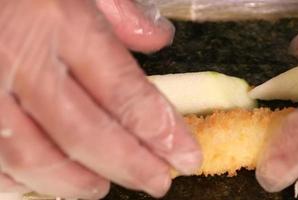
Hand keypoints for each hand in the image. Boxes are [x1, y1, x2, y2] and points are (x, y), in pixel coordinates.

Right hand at [0, 0, 201, 198]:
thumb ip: (122, 10)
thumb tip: (158, 41)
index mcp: (62, 21)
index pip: (126, 94)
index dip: (161, 132)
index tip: (187, 157)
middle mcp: (21, 58)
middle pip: (87, 134)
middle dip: (130, 166)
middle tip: (158, 183)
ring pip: (34, 156)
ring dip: (75, 182)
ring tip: (102, 189)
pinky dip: (18, 179)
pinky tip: (42, 183)